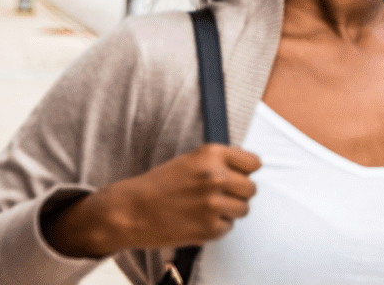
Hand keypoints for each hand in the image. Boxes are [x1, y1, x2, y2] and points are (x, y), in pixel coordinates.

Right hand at [44, 144, 260, 257]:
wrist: (129, 211)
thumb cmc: (157, 186)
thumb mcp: (189, 161)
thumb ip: (219, 162)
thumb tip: (248, 168)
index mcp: (211, 154)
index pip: (254, 163)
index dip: (245, 172)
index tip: (238, 177)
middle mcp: (216, 177)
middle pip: (251, 189)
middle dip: (237, 194)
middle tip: (217, 197)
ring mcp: (214, 203)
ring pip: (243, 209)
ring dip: (229, 212)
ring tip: (205, 210)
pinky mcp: (210, 228)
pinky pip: (227, 228)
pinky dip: (215, 228)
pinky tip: (196, 221)